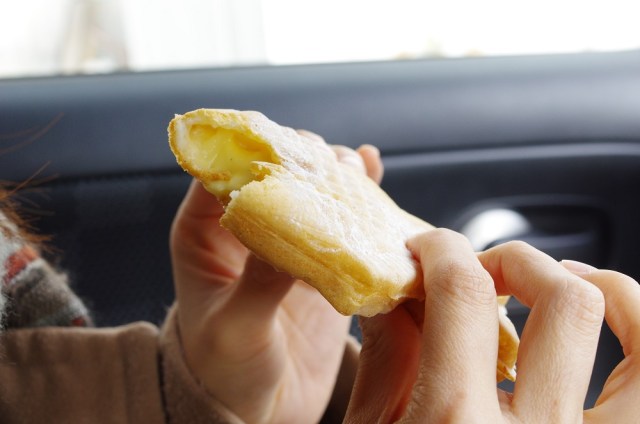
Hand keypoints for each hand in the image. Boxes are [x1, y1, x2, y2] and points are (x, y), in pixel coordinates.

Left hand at [170, 133, 381, 423]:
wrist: (258, 407)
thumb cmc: (223, 370)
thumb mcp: (233, 329)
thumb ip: (259, 282)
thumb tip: (295, 236)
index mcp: (203, 233)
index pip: (221, 172)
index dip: (253, 152)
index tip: (287, 148)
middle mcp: (245, 228)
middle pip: (273, 170)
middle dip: (302, 159)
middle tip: (330, 162)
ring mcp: (285, 241)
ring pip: (309, 187)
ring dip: (333, 173)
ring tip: (355, 168)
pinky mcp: (318, 260)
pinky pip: (337, 219)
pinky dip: (356, 195)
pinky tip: (372, 169)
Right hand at [347, 229, 639, 422]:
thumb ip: (386, 363)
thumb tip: (395, 294)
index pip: (464, 295)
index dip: (445, 249)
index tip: (432, 249)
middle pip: (566, 301)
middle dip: (521, 261)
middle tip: (486, 269)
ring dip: (607, 290)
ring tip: (568, 282)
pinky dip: (639, 338)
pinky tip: (606, 331)